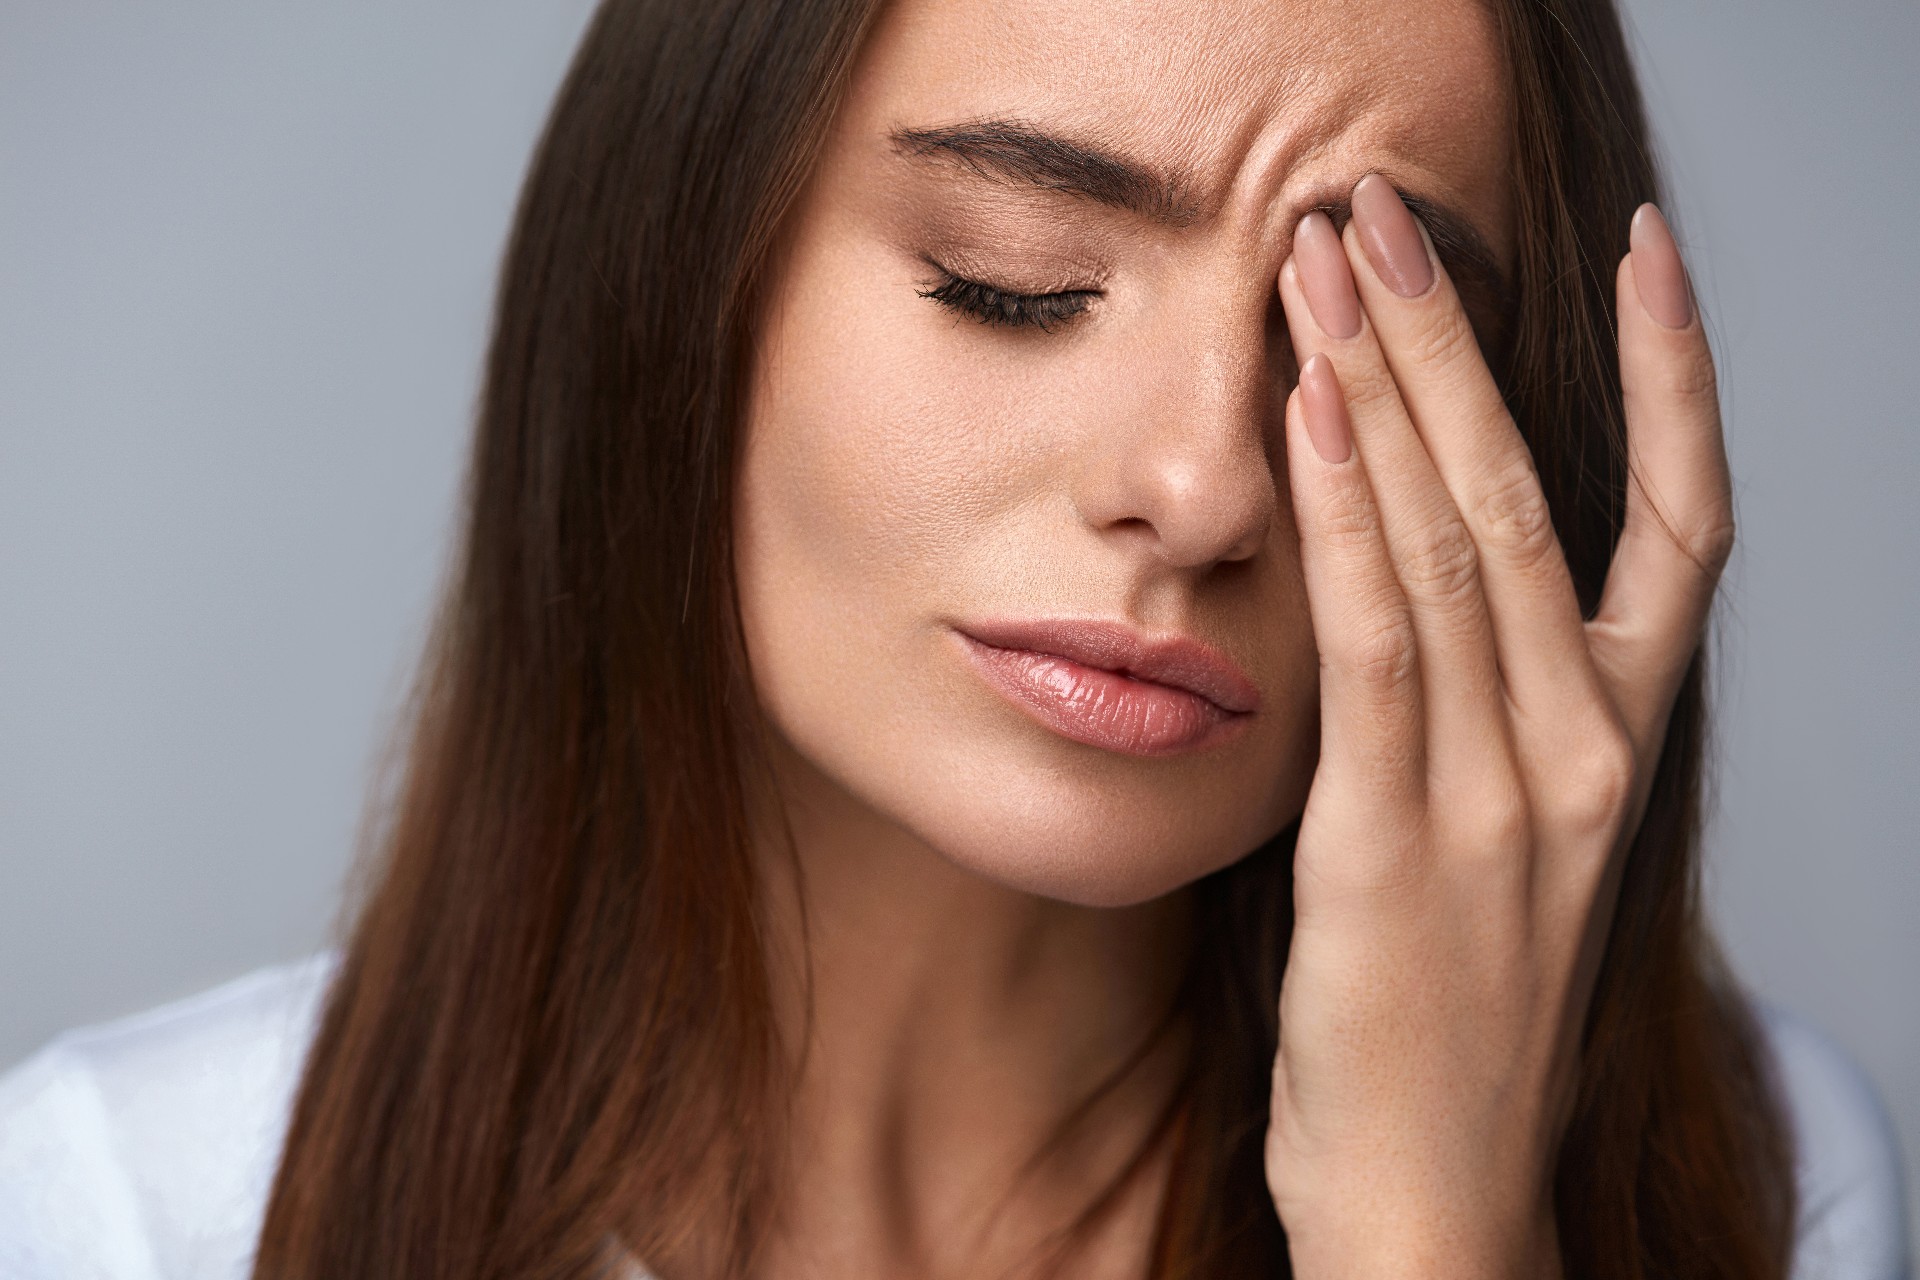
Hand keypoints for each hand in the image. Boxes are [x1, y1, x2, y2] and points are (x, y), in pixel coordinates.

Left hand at [1262, 175, 1729, 1277]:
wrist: (1435, 1195)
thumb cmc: (1451, 1013)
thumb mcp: (1502, 840)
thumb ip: (1483, 706)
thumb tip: (1409, 567)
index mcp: (1622, 742)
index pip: (1684, 522)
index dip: (1675, 378)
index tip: (1647, 254)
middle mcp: (1585, 750)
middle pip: (1539, 495)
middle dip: (1460, 338)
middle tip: (1387, 212)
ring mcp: (1503, 795)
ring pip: (1461, 544)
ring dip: (1392, 389)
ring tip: (1331, 263)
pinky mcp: (1397, 841)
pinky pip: (1381, 644)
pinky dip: (1351, 518)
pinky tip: (1315, 414)